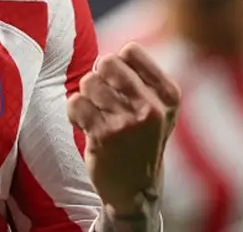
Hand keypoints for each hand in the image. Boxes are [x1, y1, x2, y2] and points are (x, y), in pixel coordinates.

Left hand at [67, 42, 180, 218]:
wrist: (136, 190)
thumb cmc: (141, 139)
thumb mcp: (157, 108)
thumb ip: (139, 78)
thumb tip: (106, 55)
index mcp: (168, 95)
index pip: (131, 51)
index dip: (117, 64)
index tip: (119, 85)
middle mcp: (152, 107)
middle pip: (107, 62)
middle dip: (98, 78)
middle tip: (103, 100)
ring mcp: (128, 122)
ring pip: (88, 82)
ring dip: (86, 97)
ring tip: (97, 117)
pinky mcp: (103, 135)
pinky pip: (74, 102)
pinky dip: (74, 112)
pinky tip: (86, 127)